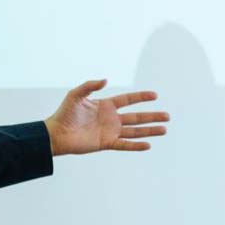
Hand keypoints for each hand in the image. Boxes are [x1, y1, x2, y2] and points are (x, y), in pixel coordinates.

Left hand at [42, 79, 168, 155]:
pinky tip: (148, 145)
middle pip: (136, 117)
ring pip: (134, 131)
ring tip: (164, 130)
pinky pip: (124, 144)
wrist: (56, 134)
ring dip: (149, 131)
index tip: (155, 95)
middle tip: (167, 116)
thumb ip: (90, 86)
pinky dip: (136, 145)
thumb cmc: (64, 114)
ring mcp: (109, 131)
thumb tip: (107, 79)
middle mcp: (110, 119)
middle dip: (152, 116)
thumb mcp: (76, 95)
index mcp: (105, 105)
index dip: (141, 97)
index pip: (128, 100)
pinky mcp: (106, 143)